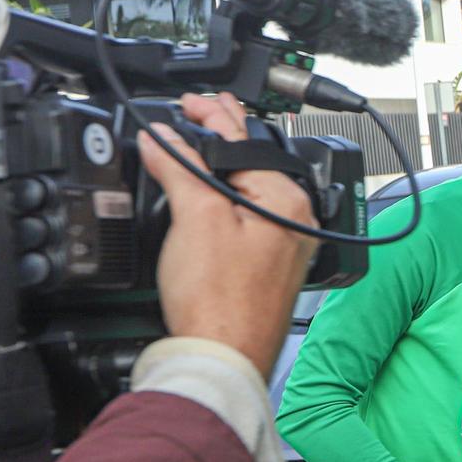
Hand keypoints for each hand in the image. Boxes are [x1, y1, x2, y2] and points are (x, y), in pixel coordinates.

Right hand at [138, 92, 317, 374]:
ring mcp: (287, 245)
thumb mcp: (195, 218)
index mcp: (288, 200)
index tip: (192, 102)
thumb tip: (164, 138)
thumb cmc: (219, 302)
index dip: (213, 116)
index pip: (245, 141)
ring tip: (208, 140)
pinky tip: (215, 192)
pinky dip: (230, 195)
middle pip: (254, 162)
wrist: (223, 358)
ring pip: (253, 188)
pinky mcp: (270, 266)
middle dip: (225, 135)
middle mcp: (298, 220)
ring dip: (226, 164)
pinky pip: (251, 215)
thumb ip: (182, 169)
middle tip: (203, 109)